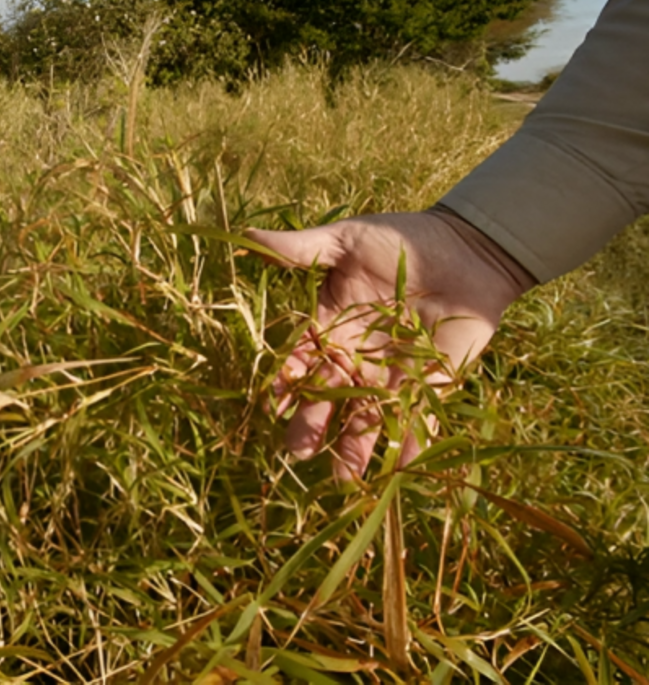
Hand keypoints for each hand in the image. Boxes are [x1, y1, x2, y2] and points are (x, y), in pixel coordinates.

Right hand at [245, 209, 534, 479]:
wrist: (469, 247)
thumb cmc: (402, 239)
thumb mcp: (347, 239)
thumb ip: (301, 248)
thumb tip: (246, 238)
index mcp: (329, 324)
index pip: (302, 358)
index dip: (288, 379)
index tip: (273, 399)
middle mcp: (354, 356)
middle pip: (330, 396)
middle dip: (315, 423)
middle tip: (300, 451)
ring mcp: (391, 374)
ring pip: (368, 415)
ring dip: (356, 446)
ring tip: (344, 479)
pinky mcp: (431, 384)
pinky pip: (419, 418)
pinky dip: (413, 444)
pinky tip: (404, 470)